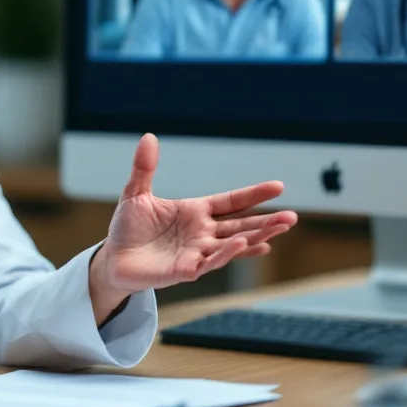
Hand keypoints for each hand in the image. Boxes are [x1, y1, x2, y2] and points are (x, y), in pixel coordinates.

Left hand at [89, 134, 296, 317]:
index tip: (278, 187)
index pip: (232, 202)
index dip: (253, 195)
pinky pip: (210, 262)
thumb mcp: (135, 193)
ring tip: (279, 230)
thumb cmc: (128, 228)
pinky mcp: (185, 270)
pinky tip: (244, 245)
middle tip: (293, 218)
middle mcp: (202, 233)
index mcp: (196, 212)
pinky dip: (226, 254)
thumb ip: (144, 168)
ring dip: (255, 238)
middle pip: (241, 226)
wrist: (113, 258)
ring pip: (232, 246)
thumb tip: (148, 136)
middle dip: (266, 223)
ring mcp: (196, 252)